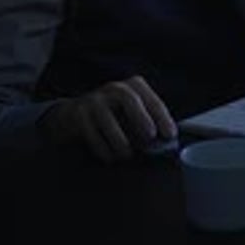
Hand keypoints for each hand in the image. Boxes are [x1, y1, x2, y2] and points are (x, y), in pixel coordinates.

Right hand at [38, 75, 177, 163]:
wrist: (74, 114)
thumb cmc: (114, 116)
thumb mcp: (134, 114)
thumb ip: (150, 124)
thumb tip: (167, 142)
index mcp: (133, 86)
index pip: (150, 99)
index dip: (162, 116)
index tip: (170, 134)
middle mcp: (114, 89)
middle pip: (128, 98)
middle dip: (141, 117)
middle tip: (150, 136)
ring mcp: (95, 100)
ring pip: (107, 117)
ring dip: (119, 139)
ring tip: (127, 154)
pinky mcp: (79, 114)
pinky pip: (91, 132)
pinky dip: (102, 147)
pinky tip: (110, 157)